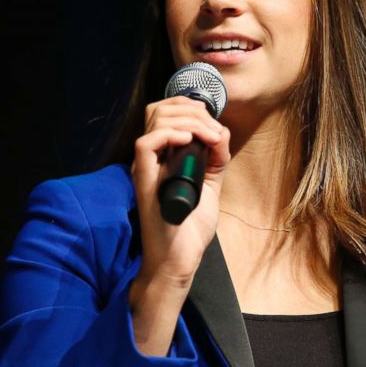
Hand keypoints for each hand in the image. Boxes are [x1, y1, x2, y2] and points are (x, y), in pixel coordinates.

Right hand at [129, 95, 231, 288]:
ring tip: (210, 137)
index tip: (213, 122)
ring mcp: (146, 168)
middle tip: (214, 130)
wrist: (179, 260)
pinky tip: (190, 141)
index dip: (189, 107)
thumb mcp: (210, 186)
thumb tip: (222, 132)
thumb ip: (215, 159)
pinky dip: (171, 134)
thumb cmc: (189, 229)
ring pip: (156, 120)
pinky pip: (146, 144)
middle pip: (159, 109)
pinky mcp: (144, 180)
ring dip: (190, 121)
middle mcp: (151, 158)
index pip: (165, 112)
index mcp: (163, 157)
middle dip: (192, 110)